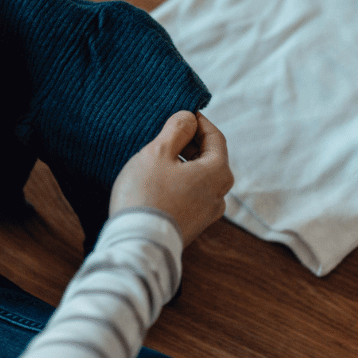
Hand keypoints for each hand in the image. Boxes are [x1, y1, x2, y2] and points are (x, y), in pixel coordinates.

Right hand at [109, 111, 233, 246]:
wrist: (137, 244)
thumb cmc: (147, 195)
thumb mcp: (159, 152)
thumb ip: (177, 129)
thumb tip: (189, 118)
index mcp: (218, 173)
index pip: (215, 137)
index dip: (197, 121)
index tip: (181, 113)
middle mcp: (220, 195)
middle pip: (209, 158)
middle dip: (189, 143)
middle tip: (164, 134)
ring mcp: (207, 214)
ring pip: (199, 178)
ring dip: (182, 164)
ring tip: (157, 159)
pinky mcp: (192, 226)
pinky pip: (190, 196)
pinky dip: (178, 183)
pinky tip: (156, 182)